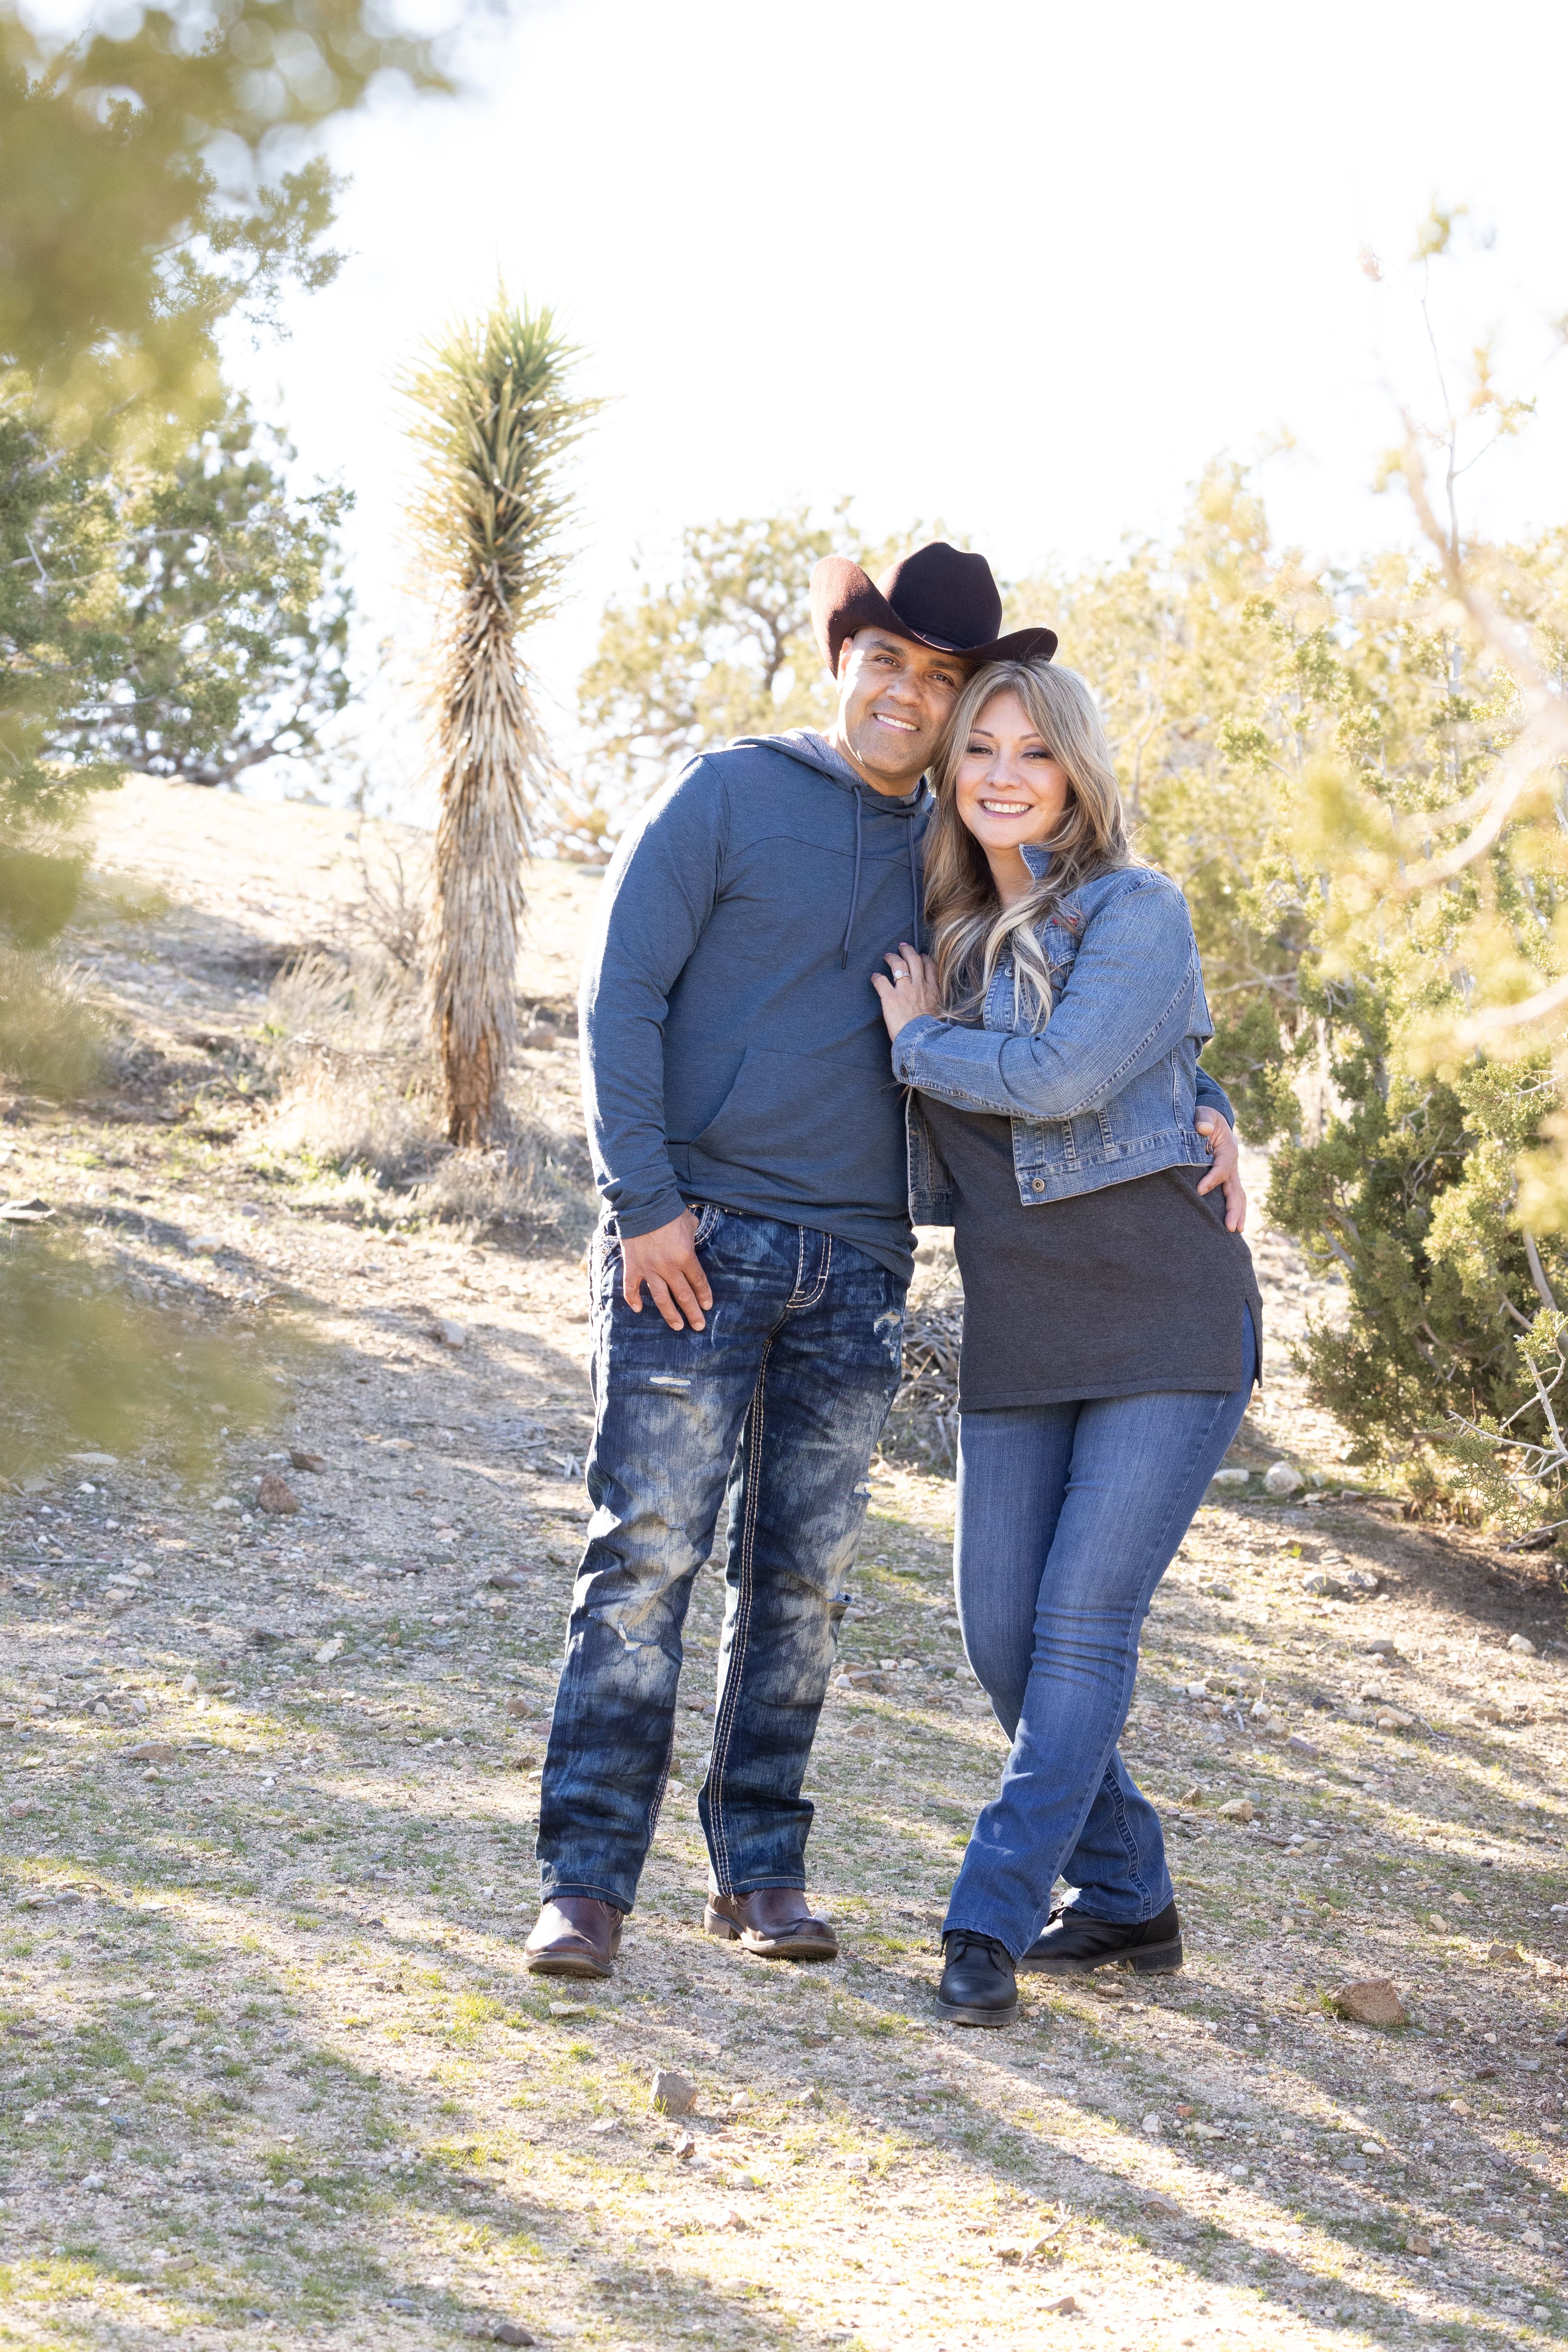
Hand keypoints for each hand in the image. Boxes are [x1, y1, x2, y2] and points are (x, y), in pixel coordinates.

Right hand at [620, 1208, 713, 1330]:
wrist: (643, 1204)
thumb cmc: (669, 1211)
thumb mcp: (689, 1223)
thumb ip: (693, 1235)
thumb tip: (693, 1236)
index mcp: (685, 1257)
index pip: (698, 1282)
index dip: (704, 1296)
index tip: (708, 1306)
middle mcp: (668, 1267)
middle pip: (683, 1296)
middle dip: (693, 1313)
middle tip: (698, 1326)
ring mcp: (649, 1269)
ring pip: (661, 1299)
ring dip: (670, 1314)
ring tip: (677, 1326)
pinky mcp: (633, 1266)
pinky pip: (631, 1288)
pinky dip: (633, 1300)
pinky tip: (638, 1310)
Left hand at [871, 942, 939, 1040]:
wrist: (924, 1040)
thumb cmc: (932, 1032)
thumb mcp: (940, 1014)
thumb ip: (935, 1006)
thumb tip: (932, 1009)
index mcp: (933, 991)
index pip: (930, 967)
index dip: (925, 959)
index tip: (922, 956)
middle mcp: (920, 986)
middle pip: (914, 960)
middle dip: (908, 951)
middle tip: (903, 947)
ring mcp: (905, 990)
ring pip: (899, 965)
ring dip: (892, 958)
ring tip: (888, 955)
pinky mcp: (891, 998)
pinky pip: (881, 981)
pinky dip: (876, 978)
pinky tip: (874, 977)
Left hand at [1194, 1110, 1246, 1233]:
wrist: (1210, 1119)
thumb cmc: (1204, 1117)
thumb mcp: (1203, 1112)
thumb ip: (1203, 1118)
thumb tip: (1203, 1128)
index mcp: (1228, 1149)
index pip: (1222, 1167)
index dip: (1212, 1179)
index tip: (1199, 1191)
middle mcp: (1232, 1163)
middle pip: (1236, 1188)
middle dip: (1235, 1208)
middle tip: (1231, 1226)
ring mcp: (1230, 1172)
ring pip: (1237, 1195)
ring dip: (1238, 1212)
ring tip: (1236, 1230)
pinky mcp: (1225, 1178)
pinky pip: (1231, 1195)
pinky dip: (1234, 1209)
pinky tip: (1231, 1225)